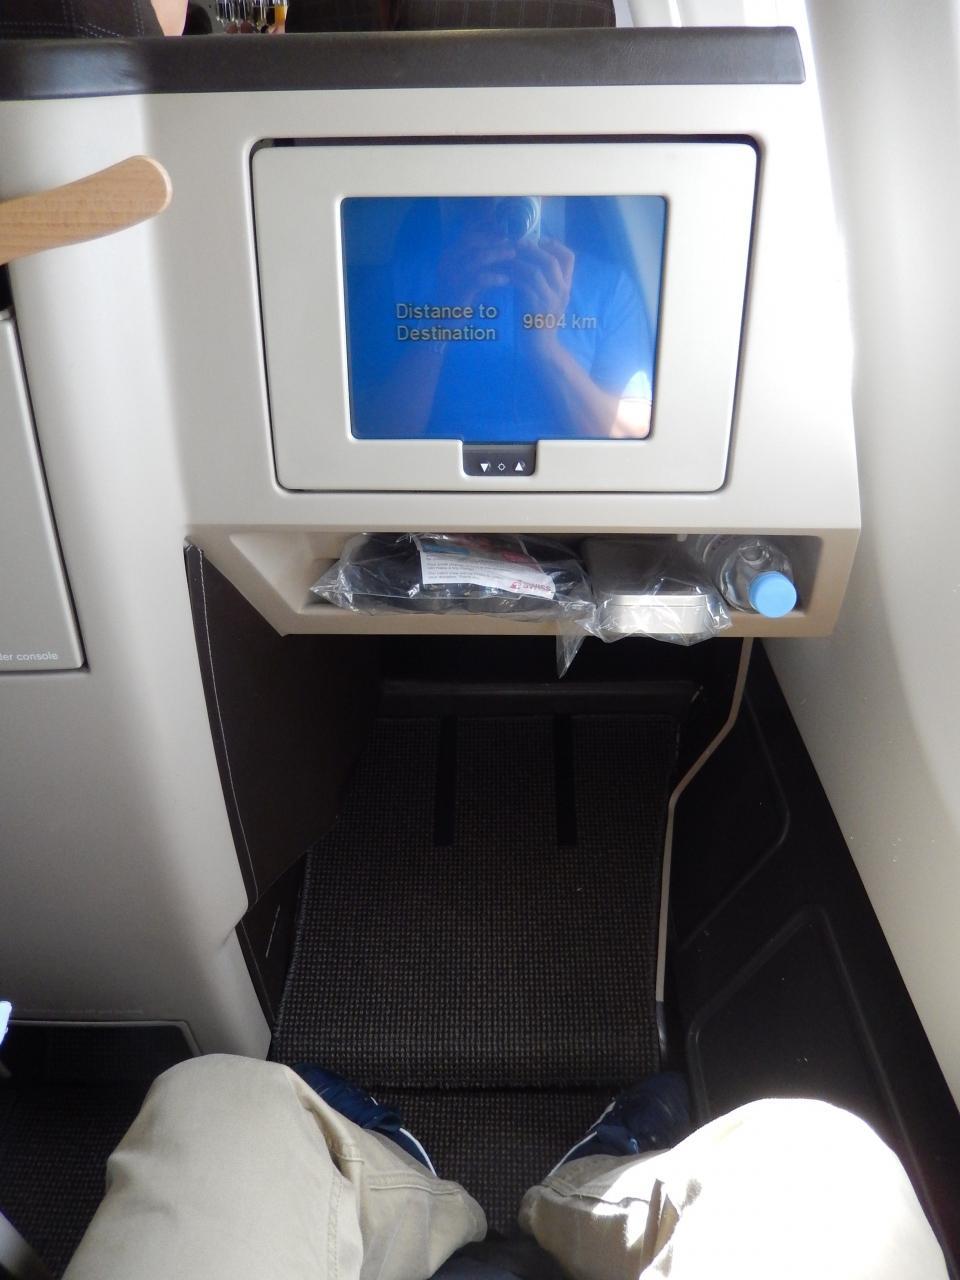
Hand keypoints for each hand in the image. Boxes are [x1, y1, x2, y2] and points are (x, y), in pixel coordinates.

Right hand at [436, 229, 514, 308]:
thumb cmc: (458, 300)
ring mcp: (451, 275)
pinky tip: (505, 280)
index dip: (487, 227)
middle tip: (512, 241)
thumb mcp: (465, 276)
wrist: (442, 324)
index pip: (468, 232)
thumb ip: (477, 262)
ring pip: (478, 257)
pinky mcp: (458, 290)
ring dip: (498, 254)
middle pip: (473, 240)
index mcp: (449, 255)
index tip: (505, 229)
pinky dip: (495, 277)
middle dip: (495, 238)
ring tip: (513, 255)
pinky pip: (479, 279)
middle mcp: (447, 261)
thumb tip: (500, 248)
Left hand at [512, 237, 574, 353]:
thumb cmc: (537, 322)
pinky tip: (503, 275)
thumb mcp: (545, 298)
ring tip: (506, 257)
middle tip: (516, 243)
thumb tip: (526, 259)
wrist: (540, 349)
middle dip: (533, 249)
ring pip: (537, 271)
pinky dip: (513, 276)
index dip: (555, 245)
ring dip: (520, 261)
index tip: (539, 240)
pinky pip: (525, 285)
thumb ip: (542, 280)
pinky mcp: (536, 308)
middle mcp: (562, 291)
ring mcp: (550, 300)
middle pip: (552, 260)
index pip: (569, 258)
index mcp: (565, 287)